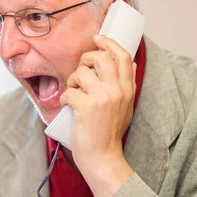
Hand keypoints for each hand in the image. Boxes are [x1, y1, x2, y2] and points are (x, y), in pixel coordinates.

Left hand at [60, 34, 135, 196]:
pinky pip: (70, 90)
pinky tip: (69, 105)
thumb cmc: (109, 133)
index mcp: (128, 89)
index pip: (123, 56)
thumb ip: (128, 85)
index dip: (109, 43)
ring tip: (74, 92)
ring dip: (72, 80)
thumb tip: (131, 64)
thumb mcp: (126, 107)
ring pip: (81, 72)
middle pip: (101, 57)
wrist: (103, 157)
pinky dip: (65, 97)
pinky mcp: (87, 107)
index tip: (97, 39)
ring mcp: (103, 98)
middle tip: (81, 71)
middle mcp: (118, 91)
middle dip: (86, 58)